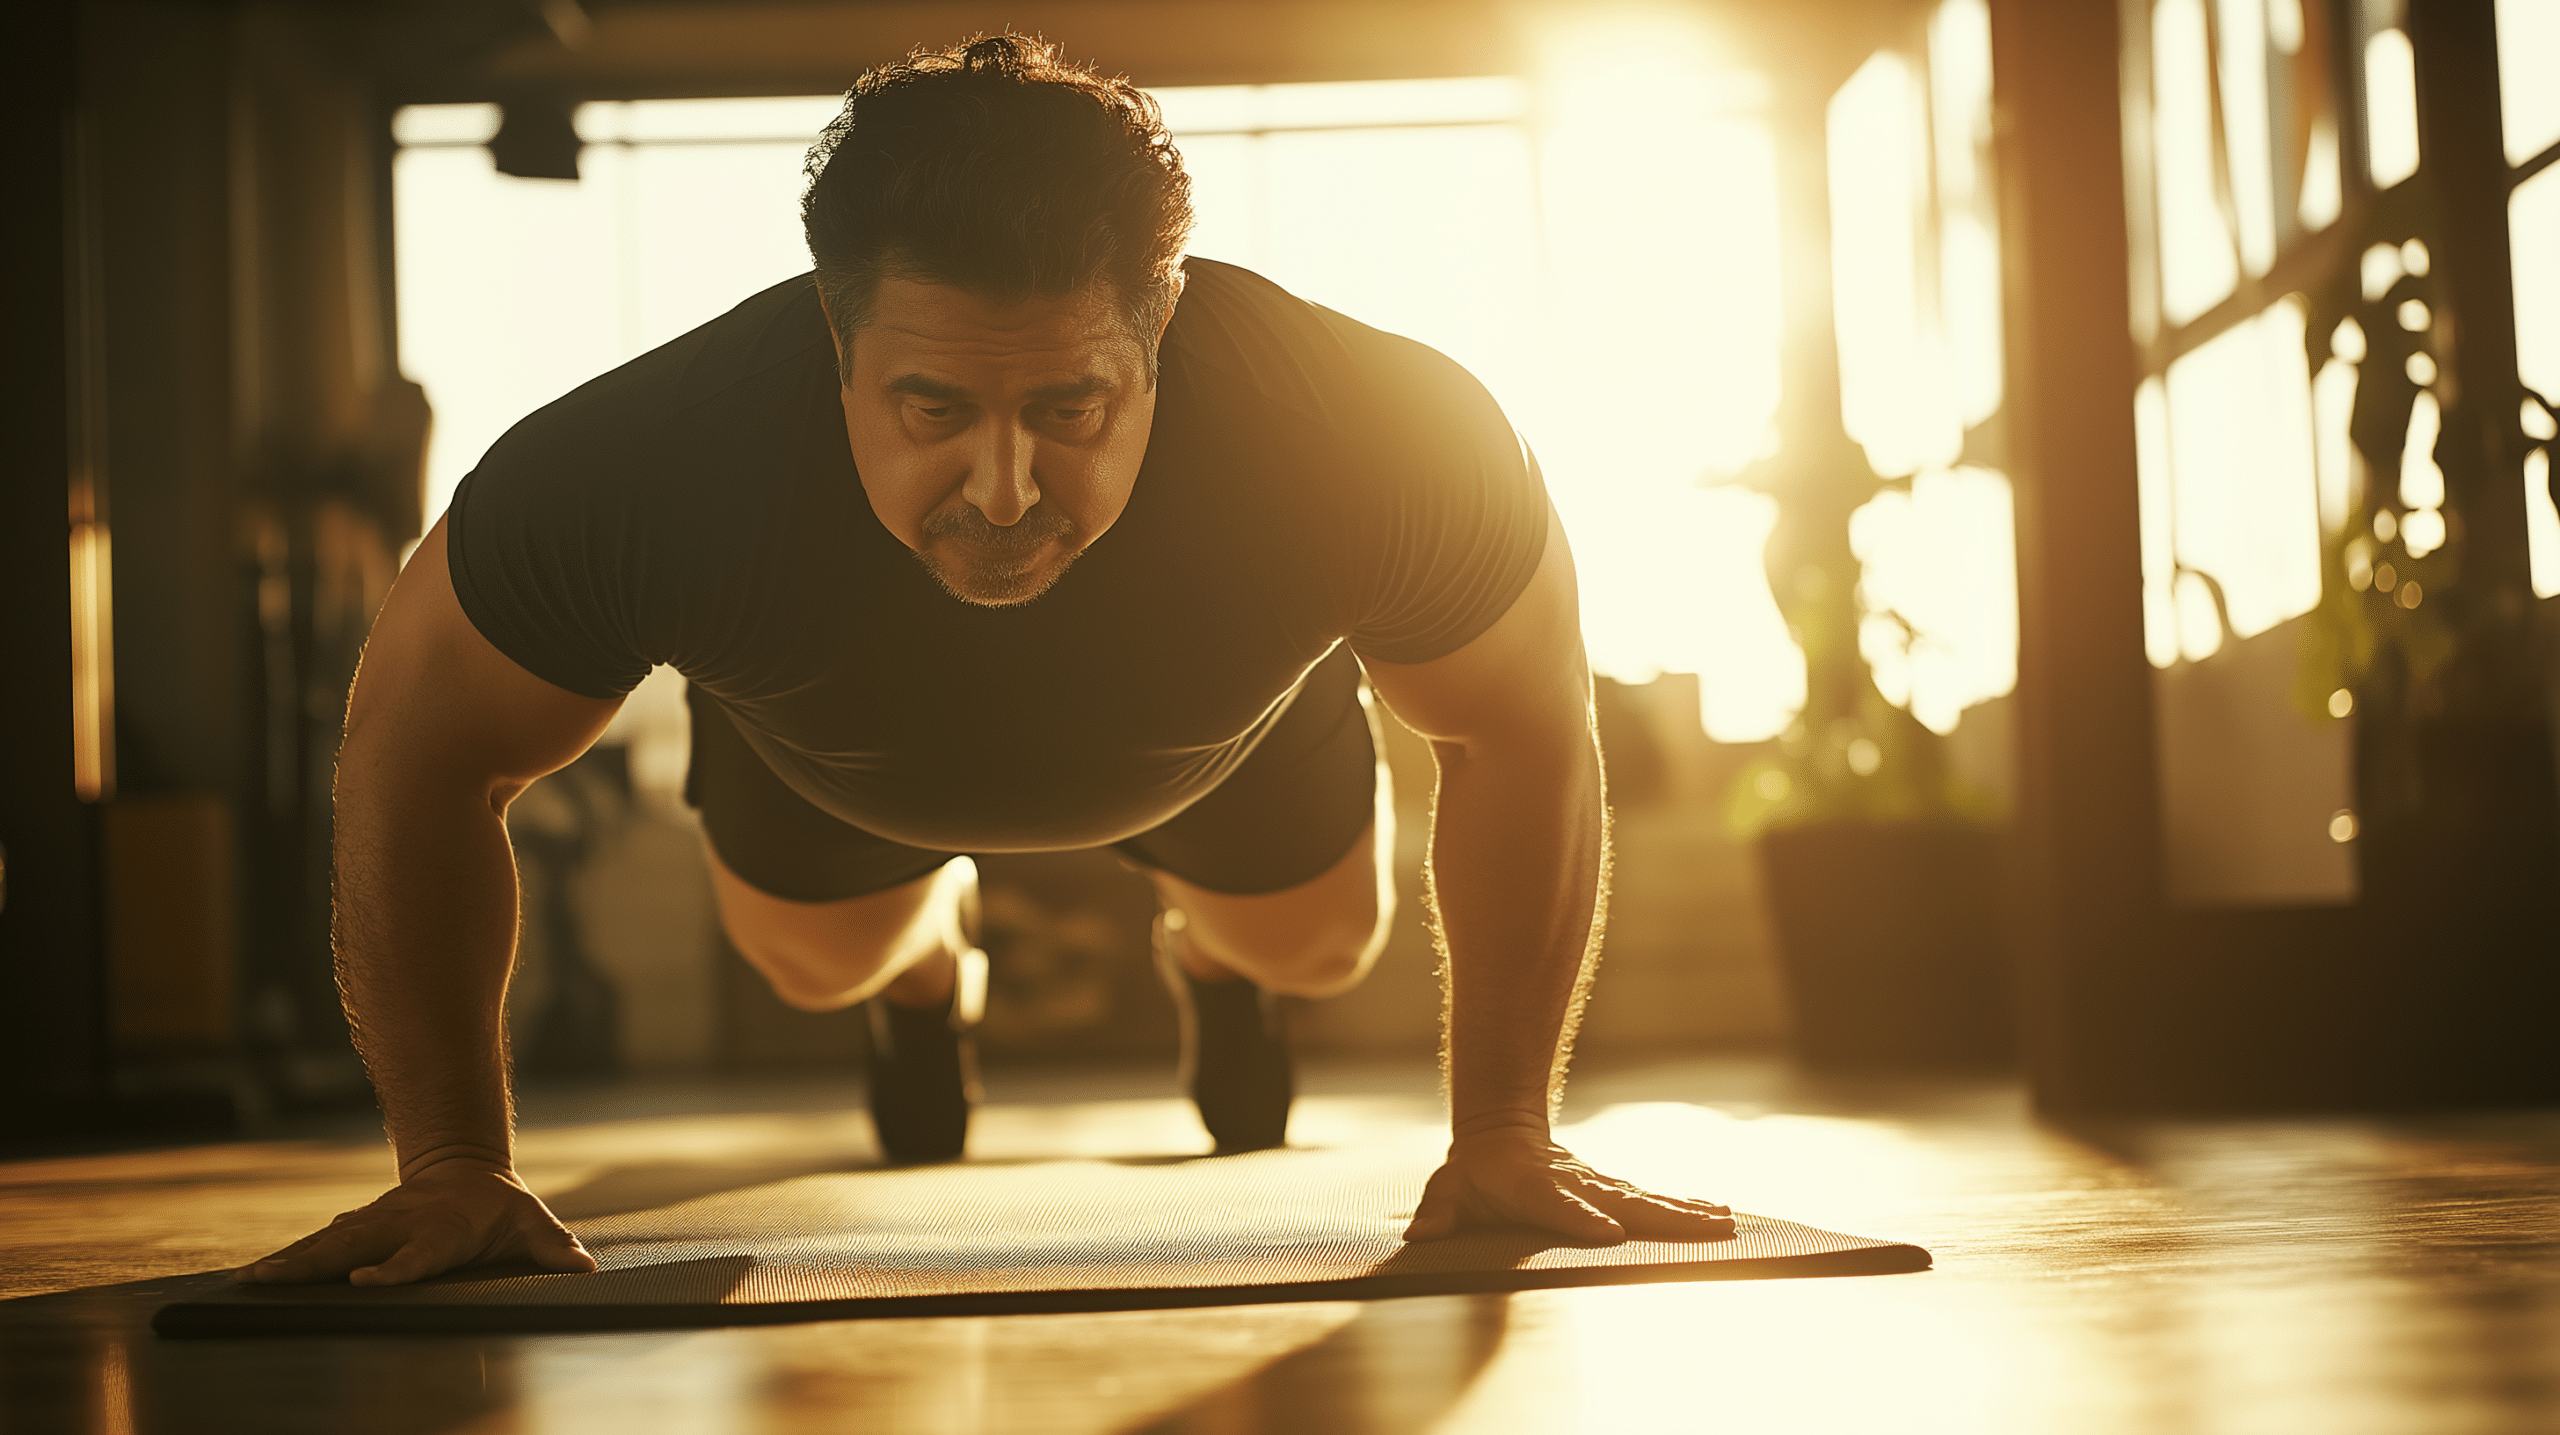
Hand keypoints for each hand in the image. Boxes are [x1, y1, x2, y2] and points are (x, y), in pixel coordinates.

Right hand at [234, 1155, 597, 1286]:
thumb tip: (584, 1267)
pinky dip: (290, 1257)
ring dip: (290, 1262)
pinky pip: (321, 1243)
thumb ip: (554, 1246)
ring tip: (250, 1281)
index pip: (416, 1254)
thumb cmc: (501, 1206)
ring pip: (328, 1244)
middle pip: (354, 1248)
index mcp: (443, 1229)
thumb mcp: (532, 1222)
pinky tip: (258, 1274)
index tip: (364, 1283)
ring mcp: (376, 1224)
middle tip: (270, 1282)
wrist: (465, 1167)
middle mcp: (402, 1224)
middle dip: (312, 1265)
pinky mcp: (359, 1227)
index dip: (394, 1269)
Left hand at [1403, 1122, 1734, 1245]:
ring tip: (1729, 1223)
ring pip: (1649, 1202)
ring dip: (1690, 1214)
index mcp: (1534, 1187)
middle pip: (1626, 1204)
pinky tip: (1722, 1215)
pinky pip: (1654, 1203)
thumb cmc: (1474, 1171)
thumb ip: (1438, 1212)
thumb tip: (1422, 1233)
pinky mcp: (1614, 1193)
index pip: (1560, 1205)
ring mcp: (1600, 1188)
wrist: (1501, 1131)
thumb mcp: (1448, 1189)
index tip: (1609, 1234)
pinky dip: (1689, 1210)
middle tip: (1710, 1229)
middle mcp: (1577, 1185)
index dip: (1581, 1219)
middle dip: (1668, 1218)